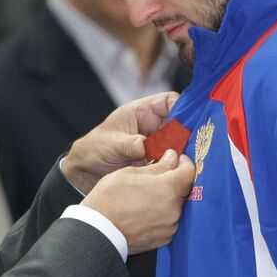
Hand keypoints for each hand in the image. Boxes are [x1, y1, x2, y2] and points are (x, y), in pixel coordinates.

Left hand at [63, 91, 178, 193]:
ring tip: (186, 164)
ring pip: (179, 146)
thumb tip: (146, 147)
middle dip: (188, 136)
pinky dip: (176, 169)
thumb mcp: (111, 143)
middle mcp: (154, 127)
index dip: (183, 107)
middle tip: (191, 149)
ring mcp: (157, 146)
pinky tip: (179, 175)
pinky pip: (172, 163)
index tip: (188, 123)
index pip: (171, 101)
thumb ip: (130, 144)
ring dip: (183, 155)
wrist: (85, 172)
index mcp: (143, 112)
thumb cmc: (94, 149)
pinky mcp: (156, 164)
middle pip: (181, 125)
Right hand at [82, 149, 194, 253]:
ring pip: (177, 207)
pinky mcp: (164, 239)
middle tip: (158, 177)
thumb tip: (172, 158)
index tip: (175, 159)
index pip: (189, 171)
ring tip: (148, 197)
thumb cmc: (109, 199)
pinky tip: (146, 211)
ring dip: (168, 199)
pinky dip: (163, 214)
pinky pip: (169, 222)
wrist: (97, 231)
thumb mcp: (131, 173)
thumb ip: (158, 166)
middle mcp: (174, 209)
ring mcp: (170, 227)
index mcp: (169, 189)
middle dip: (175, 181)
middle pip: (184, 190)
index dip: (183, 163)